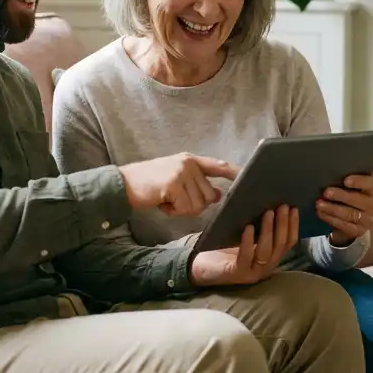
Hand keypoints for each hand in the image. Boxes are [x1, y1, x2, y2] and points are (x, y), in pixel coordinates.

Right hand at [119, 153, 238, 217]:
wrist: (124, 184)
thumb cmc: (150, 184)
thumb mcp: (175, 180)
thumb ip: (196, 185)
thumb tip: (217, 195)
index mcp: (190, 160)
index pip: (218, 165)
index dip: (234, 171)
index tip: (248, 175)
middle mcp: (188, 164)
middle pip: (208, 195)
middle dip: (192, 204)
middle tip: (172, 199)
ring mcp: (181, 172)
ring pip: (197, 205)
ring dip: (181, 209)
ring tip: (166, 199)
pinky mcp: (174, 184)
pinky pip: (185, 208)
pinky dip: (173, 212)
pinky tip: (161, 203)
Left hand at [189, 206, 298, 287]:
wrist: (199, 265)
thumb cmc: (223, 247)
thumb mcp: (244, 234)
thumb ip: (256, 224)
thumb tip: (267, 200)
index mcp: (269, 257)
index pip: (288, 242)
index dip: (292, 226)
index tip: (293, 208)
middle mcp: (265, 267)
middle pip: (280, 246)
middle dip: (283, 224)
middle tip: (283, 206)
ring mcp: (252, 272)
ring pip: (266, 251)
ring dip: (269, 230)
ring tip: (268, 212)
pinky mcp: (236, 273)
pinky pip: (245, 257)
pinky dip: (248, 242)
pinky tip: (248, 227)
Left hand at [316, 174, 372, 246]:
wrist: (355, 218)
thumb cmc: (350, 193)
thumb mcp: (353, 184)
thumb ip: (347, 175)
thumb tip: (333, 164)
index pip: (370, 184)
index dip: (358, 181)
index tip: (345, 180)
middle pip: (357, 200)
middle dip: (340, 196)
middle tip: (325, 192)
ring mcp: (368, 220)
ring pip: (349, 214)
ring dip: (332, 208)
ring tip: (318, 204)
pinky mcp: (358, 231)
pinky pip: (344, 225)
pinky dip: (330, 218)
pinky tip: (320, 213)